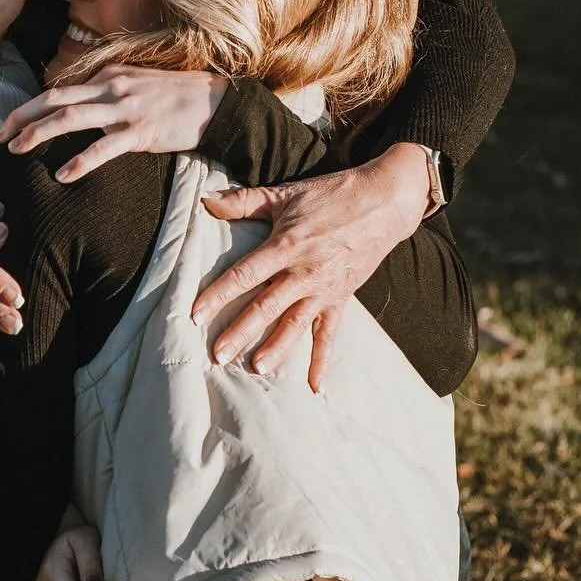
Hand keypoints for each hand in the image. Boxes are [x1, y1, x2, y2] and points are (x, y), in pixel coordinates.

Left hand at [0, 68, 230, 183]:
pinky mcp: (141, 132)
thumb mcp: (134, 84)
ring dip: (39, 134)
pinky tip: (63, 175)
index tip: (7, 124)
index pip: (58, 91)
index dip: (28, 108)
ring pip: (70, 119)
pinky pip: (104, 148)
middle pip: (54, 100)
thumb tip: (76, 110)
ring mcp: (125, 109)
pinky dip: (80, 162)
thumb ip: (104, 94)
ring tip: (17, 150)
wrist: (214, 101)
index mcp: (106, 77)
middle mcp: (110, 88)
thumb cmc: (173, 96)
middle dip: (21, 118)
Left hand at [194, 143, 433, 391]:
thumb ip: (243, 201)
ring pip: (295, 324)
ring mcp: (324, 288)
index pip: (245, 274)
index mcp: (285, 245)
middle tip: (217, 355)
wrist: (384, 202)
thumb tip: (205, 202)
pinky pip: (330, 333)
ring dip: (276, 348)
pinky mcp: (342, 298)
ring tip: (256, 369)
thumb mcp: (285, 194)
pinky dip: (322, 360)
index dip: (218, 294)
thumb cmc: (330, 195)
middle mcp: (303, 271)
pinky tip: (314, 386)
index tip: (196, 315)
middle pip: (266, 306)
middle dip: (240, 332)